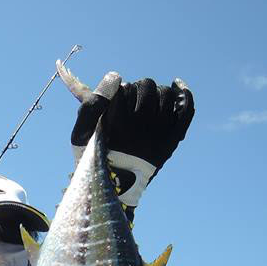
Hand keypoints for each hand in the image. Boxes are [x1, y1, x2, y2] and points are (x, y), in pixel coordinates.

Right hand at [69, 71, 194, 207]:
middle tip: (131, 105)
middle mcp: (141, 128)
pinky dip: (184, 93)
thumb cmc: (95, 158)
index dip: (119, 92)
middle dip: (138, 90)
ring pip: (165, 93)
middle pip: (146, 86)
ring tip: (147, 105)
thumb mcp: (80, 135)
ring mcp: (160, 133)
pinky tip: (177, 84)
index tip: (116, 103)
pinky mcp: (172, 140)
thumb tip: (115, 76)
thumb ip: (90, 105)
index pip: (123, 87)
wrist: (115, 189)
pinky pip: (185, 108)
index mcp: (117, 125)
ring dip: (155, 94)